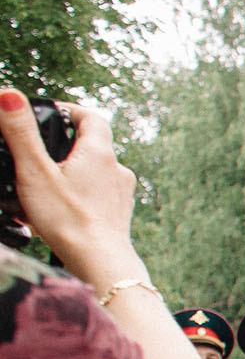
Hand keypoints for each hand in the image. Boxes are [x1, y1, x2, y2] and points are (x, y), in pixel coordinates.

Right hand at [0, 92, 140, 284]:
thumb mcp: (34, 171)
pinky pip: (93, 198)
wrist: (100, 265)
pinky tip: (51, 212)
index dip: (70, 110)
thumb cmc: (68, 219)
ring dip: (65, 174)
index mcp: (100, 153)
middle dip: (61, 146)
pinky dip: (73, 197)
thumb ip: (20, 133)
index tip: (48, 112)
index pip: (91, 117)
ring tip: (36, 186)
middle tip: (34, 152)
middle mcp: (116, 170)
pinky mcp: (116, 217)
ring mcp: (120, 195)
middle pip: (90, 145)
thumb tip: (8, 94)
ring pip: (90, 174)